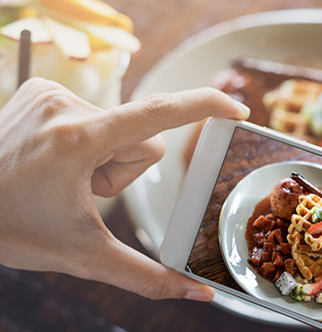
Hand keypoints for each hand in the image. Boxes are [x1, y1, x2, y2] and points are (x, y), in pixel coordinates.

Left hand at [0, 78, 249, 300]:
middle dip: (125, 169)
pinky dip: (86, 138)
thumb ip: (145, 276)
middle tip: (83, 190)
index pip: (158, 114)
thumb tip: (196, 296)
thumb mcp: (81, 254)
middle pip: (140, 139)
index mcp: (79, 141)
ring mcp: (51, 93)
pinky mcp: (41, 89)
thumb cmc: (9, 228)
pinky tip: (55, 157)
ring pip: (118, 126)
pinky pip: (94, 112)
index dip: (204, 107)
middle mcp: (66, 107)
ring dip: (105, 155)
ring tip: (63, 175)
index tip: (236, 107)